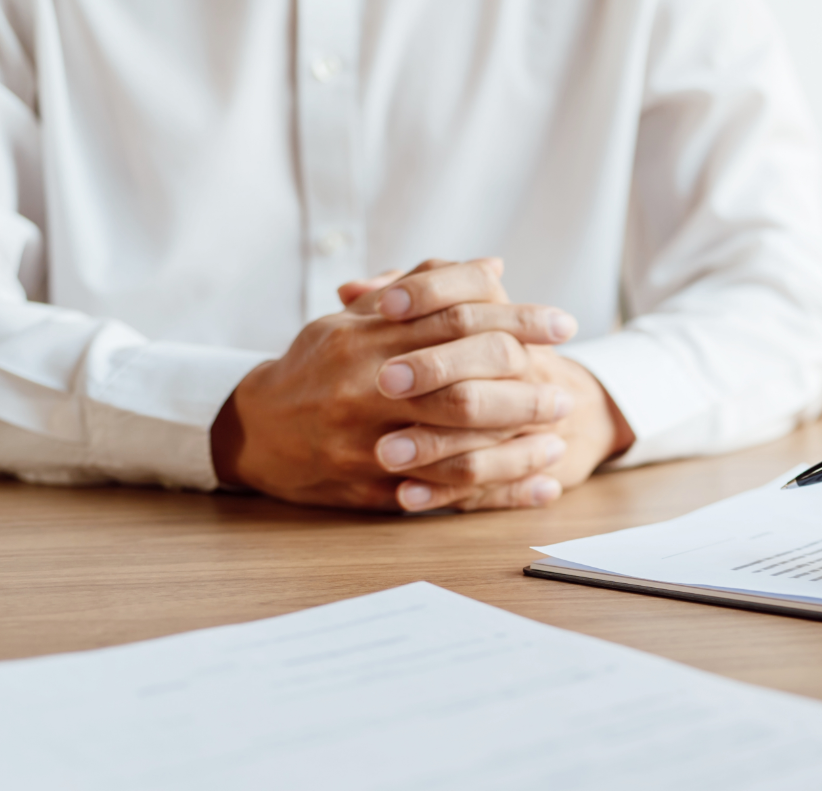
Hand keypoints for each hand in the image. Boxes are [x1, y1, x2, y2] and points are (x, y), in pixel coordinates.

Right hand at [212, 258, 586, 510]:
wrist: (256, 431)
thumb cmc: (317, 366)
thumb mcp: (356, 318)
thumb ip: (421, 291)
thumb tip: (492, 267)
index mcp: (366, 338)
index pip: (455, 320)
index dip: (516, 321)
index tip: (562, 325)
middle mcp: (367, 388)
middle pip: (462, 383)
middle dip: (523, 387)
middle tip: (565, 389)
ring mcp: (368, 441)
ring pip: (457, 443)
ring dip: (517, 444)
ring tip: (559, 438)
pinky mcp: (373, 487)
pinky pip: (448, 493)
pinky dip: (501, 493)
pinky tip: (542, 488)